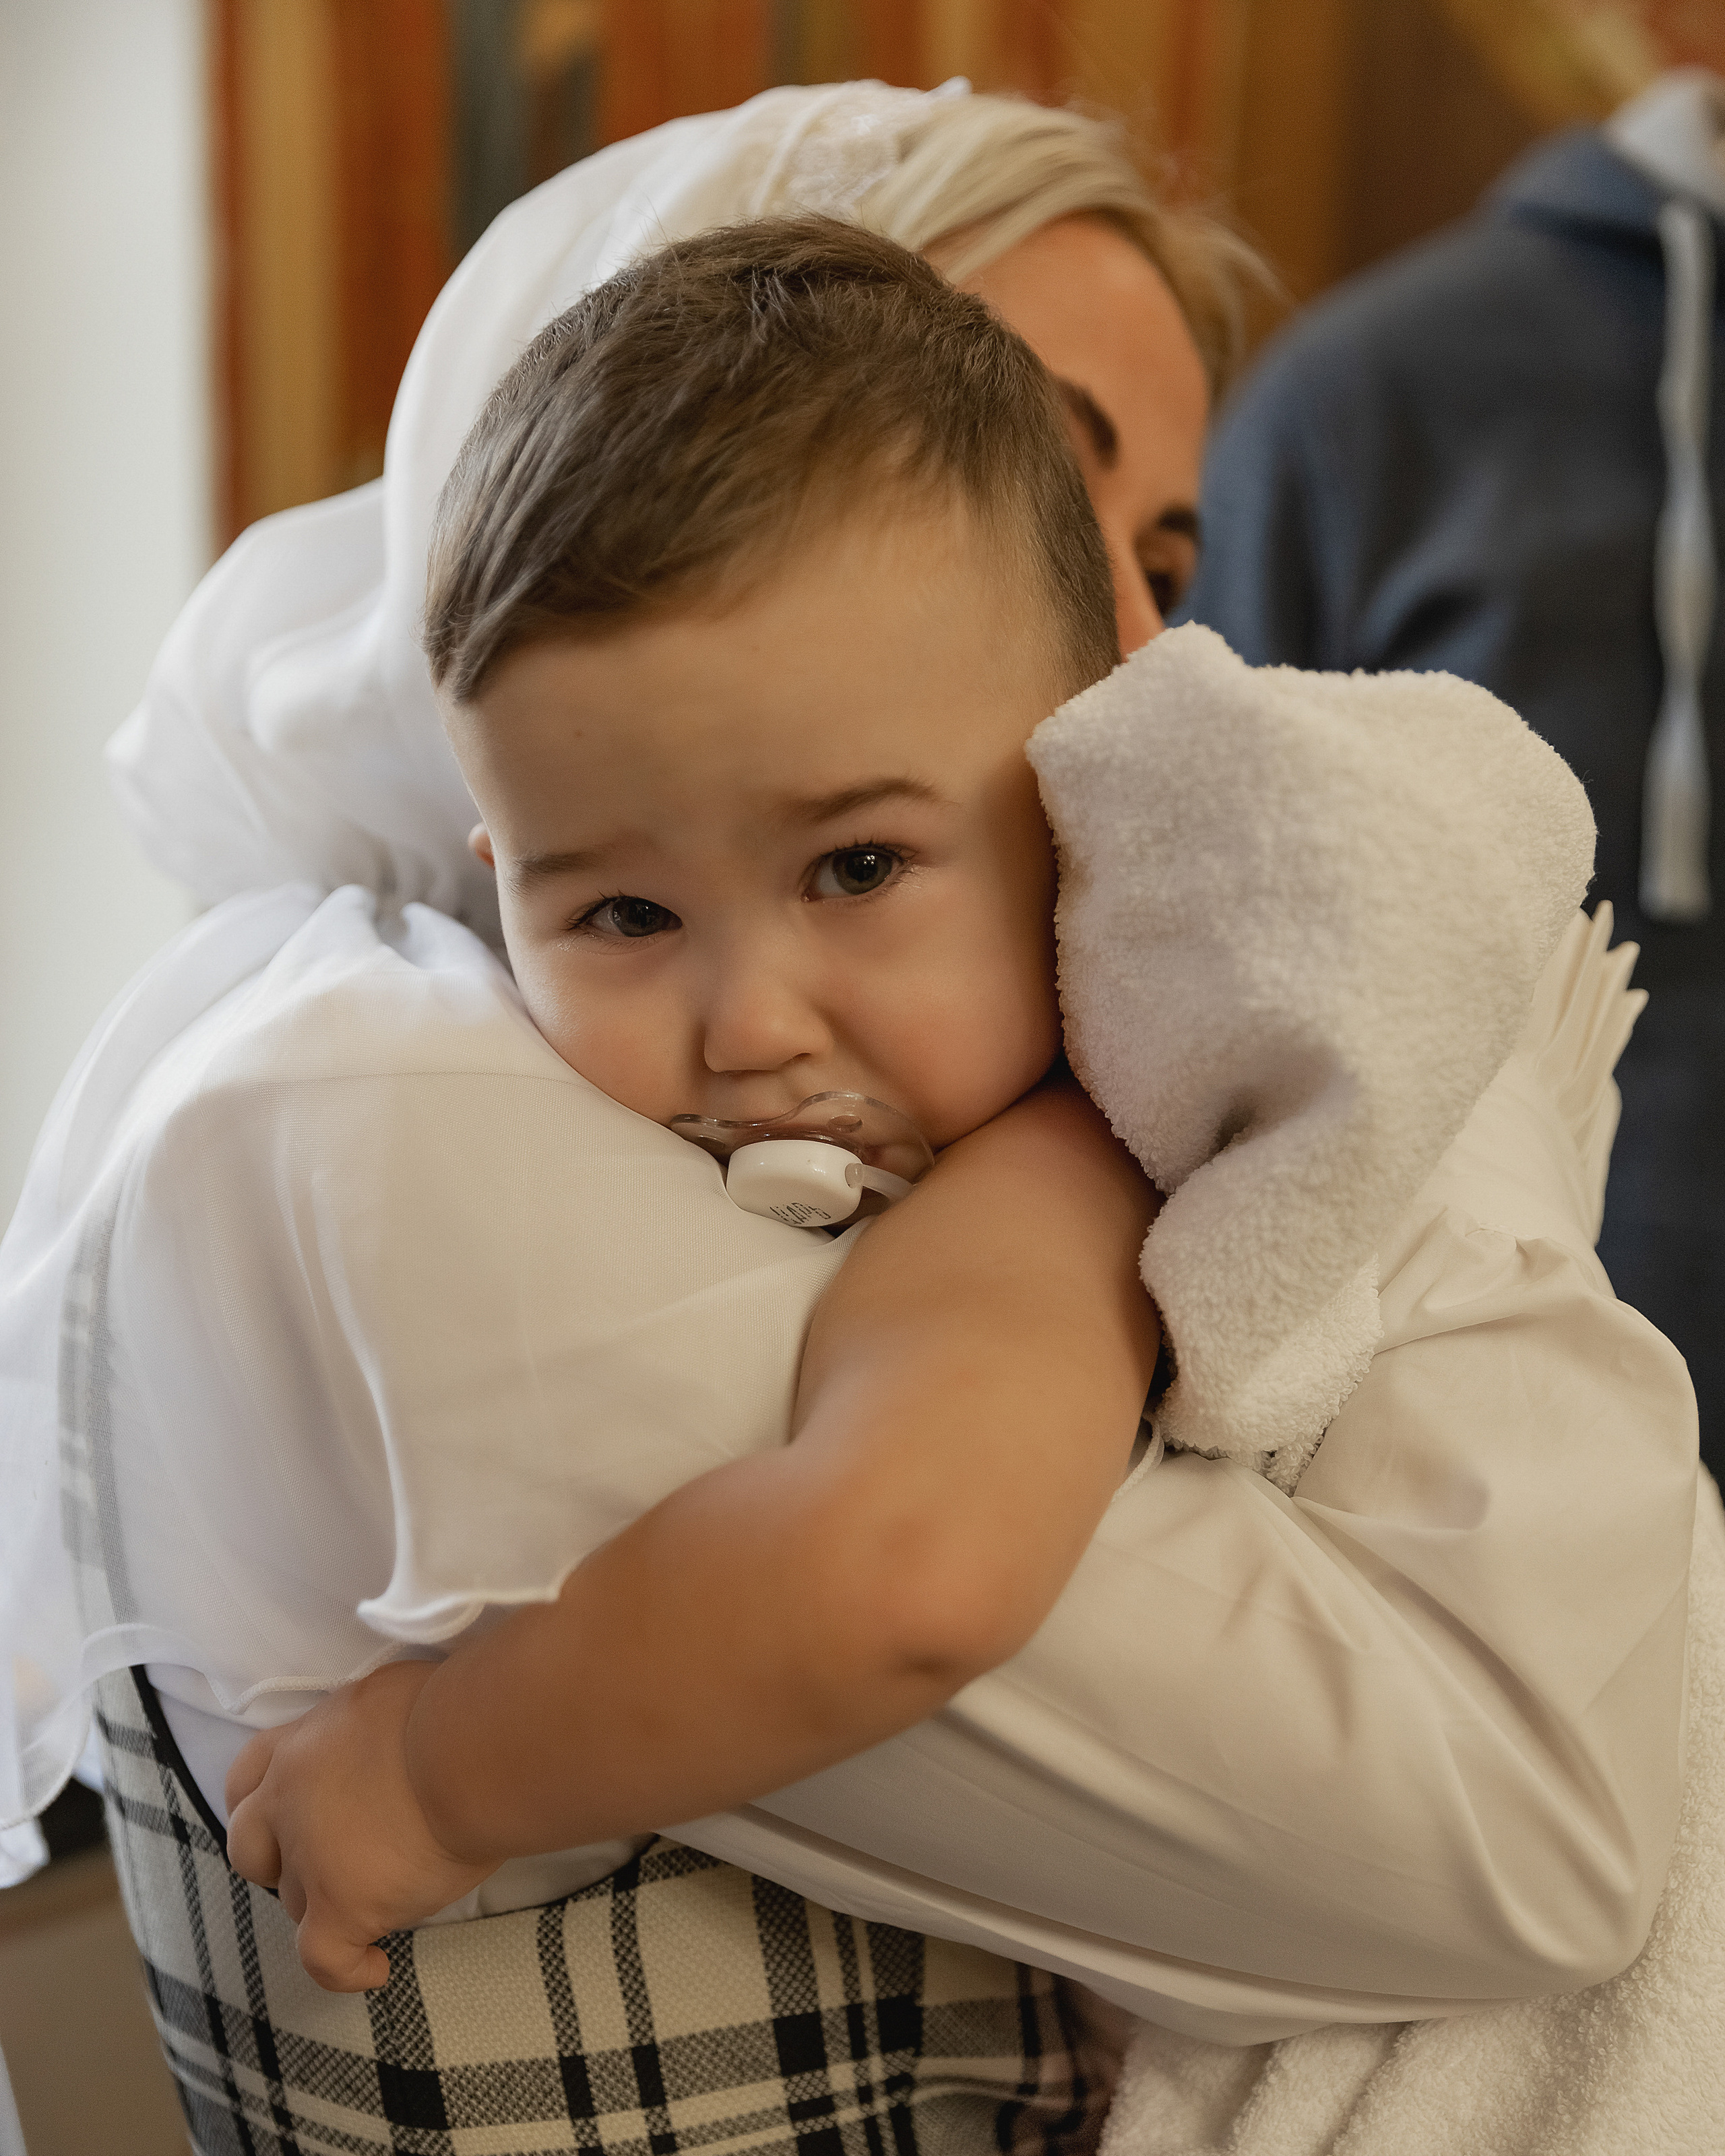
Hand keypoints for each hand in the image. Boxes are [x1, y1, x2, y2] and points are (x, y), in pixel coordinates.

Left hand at [225, 1660, 498, 1991]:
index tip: (286, 1820)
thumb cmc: (454, 1708)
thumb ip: (363, 1731)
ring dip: (328, 1905)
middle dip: (277, 1863)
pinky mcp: (342, 1906)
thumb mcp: (388, 1696)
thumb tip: (382, 1745)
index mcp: (304, 1744)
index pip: (247, 1779)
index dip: (260, 1806)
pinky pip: (324, 1959)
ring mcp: (311, 1858)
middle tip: (327, 1864)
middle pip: (251, 1849)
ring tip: (385, 1899)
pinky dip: (347, 1969)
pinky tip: (375, 1967)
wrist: (472, 1748)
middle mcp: (290, 1800)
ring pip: (295, 1904)